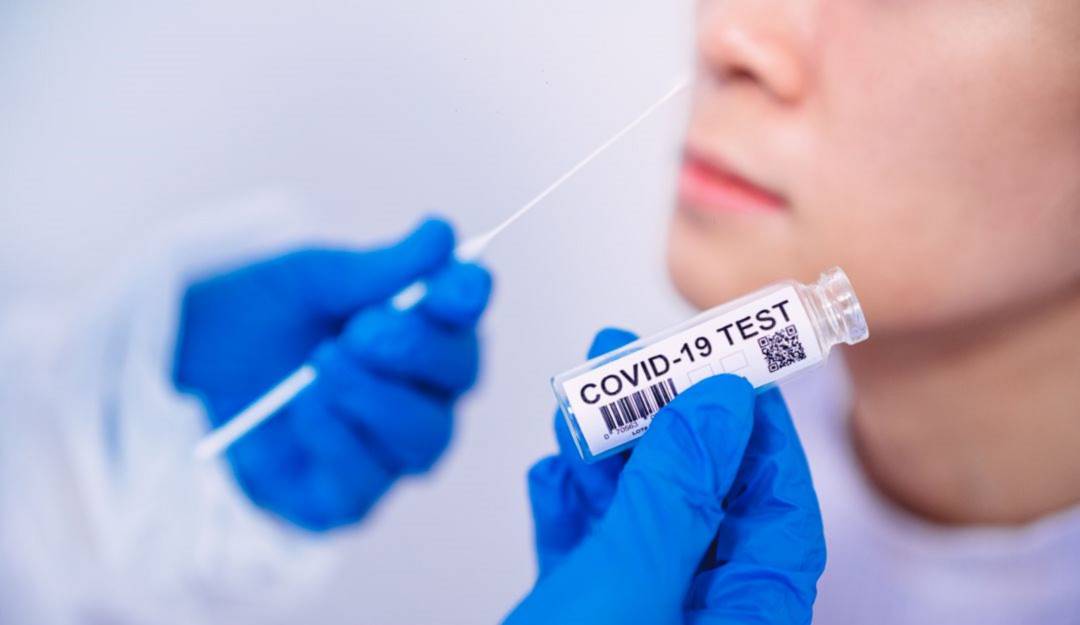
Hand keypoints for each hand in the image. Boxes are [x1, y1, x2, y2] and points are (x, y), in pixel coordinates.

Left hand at [174, 218, 491, 530]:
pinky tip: (302, 410)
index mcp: (419, 326)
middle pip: (461, 378)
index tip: (458, 282)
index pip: (465, 314)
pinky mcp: (346, 498)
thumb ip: (377, 269)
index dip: (467, 299)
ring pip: (425, 437)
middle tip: (365, 329)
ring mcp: (387, 450)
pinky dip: (336, 440)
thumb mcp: (307, 280)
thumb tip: (442, 235)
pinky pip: (366, 482)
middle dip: (418, 350)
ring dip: (376, 398)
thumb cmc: (258, 320)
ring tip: (321, 364)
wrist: (183, 369)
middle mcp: (419, 392)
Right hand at [505, 329, 825, 624]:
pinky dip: (571, 511)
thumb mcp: (630, 587)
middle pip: (700, 502)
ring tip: (578, 406)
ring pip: (638, 522)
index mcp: (745, 615)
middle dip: (662, 427)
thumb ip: (675, 496)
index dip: (756, 431)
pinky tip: (554, 475)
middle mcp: (700, 617)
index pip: (777, 508)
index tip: (727, 367)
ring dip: (606, 460)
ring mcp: (641, 619)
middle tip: (631, 363)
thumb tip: (717, 408)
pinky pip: (590, 555)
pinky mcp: (581, 623)